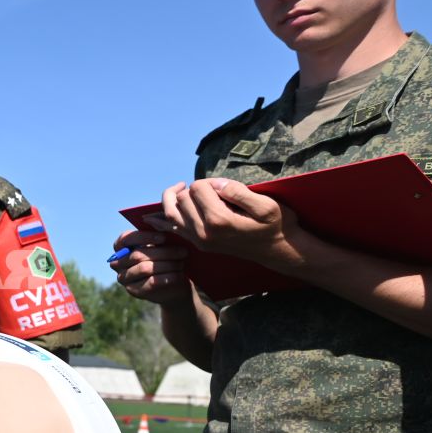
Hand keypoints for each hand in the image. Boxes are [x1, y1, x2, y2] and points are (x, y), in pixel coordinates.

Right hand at [109, 219, 191, 304]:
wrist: (174, 283)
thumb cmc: (168, 257)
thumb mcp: (163, 244)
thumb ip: (160, 234)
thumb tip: (164, 224)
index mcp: (121, 247)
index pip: (125, 239)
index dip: (144, 237)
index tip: (164, 237)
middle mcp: (118, 263)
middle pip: (138, 255)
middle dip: (163, 252)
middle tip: (183, 251)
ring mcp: (124, 278)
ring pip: (145, 268)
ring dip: (166, 264)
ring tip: (182, 262)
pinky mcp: (134, 291)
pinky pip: (150, 283)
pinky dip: (166, 277)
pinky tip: (178, 275)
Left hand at [158, 178, 309, 272]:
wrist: (278, 251)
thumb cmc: (276, 225)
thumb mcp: (266, 205)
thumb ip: (238, 192)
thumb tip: (216, 184)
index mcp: (219, 221)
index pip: (197, 188)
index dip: (210, 181)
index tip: (225, 186)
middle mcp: (204, 233)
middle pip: (181, 198)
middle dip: (194, 189)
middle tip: (213, 190)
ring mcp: (199, 241)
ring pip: (171, 212)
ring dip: (176, 198)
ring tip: (185, 189)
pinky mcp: (198, 244)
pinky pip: (173, 228)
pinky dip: (163, 218)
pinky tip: (153, 214)